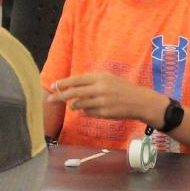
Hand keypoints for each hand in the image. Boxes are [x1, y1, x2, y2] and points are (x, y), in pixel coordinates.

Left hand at [47, 73, 166, 127]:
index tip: (53, 85)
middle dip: (60, 96)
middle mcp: (100, 88)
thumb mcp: (108, 79)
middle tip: (50, 99)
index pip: (77, 79)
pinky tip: (89, 110)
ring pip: (79, 104)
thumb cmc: (122, 88)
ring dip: (74, 105)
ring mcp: (101, 101)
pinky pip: (88, 113)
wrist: (139, 101)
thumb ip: (91, 83)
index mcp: (100, 77)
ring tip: (74, 106)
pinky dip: (85, 112)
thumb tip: (72, 88)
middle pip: (74, 92)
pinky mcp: (104, 113)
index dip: (63, 83)